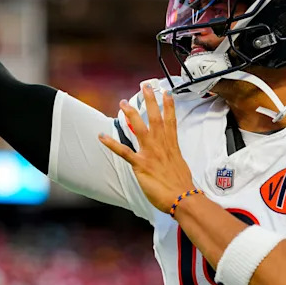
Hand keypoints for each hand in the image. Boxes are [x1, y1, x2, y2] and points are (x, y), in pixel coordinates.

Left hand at [99, 84, 196, 213]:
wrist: (183, 198)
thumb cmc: (182, 185)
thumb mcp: (180, 165)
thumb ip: (172, 156)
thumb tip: (169, 155)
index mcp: (171, 146)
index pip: (171, 121)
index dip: (168, 105)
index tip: (166, 92)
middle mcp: (161, 146)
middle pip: (156, 118)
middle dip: (150, 101)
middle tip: (145, 87)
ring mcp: (150, 154)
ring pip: (140, 129)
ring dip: (131, 115)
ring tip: (123, 103)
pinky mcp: (141, 164)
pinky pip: (124, 152)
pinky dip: (112, 144)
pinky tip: (102, 136)